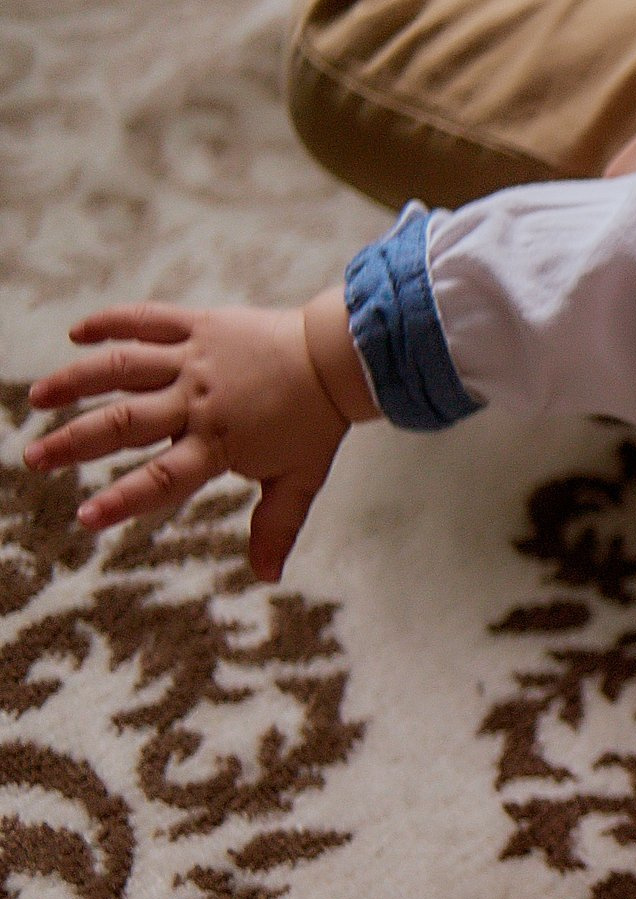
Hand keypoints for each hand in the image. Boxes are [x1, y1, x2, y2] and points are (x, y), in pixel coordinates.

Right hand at [23, 290, 372, 581]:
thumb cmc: (317, 421)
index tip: (84, 519)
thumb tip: (267, 578)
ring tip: (37, 398)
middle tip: (33, 459)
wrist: (339, 357)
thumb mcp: (300, 479)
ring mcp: (196, 360)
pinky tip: (76, 333)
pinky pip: (149, 320)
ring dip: (76, 381)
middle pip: (124, 423)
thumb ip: (275, 525)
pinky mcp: (201, 325)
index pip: (161, 479)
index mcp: (218, 443)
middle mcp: (198, 401)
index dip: (122, 500)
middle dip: (74, 443)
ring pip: (123, 367)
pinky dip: (111, 322)